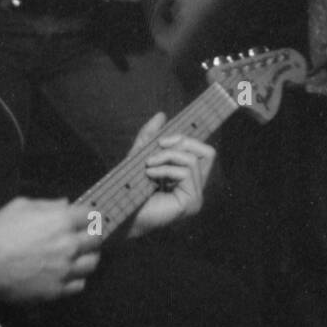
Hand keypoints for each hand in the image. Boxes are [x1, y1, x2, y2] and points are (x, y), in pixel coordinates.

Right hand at [0, 197, 99, 300]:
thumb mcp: (21, 206)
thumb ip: (47, 204)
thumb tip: (64, 203)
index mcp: (62, 221)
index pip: (91, 215)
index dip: (88, 216)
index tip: (86, 219)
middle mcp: (68, 244)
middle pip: (96, 239)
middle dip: (91, 236)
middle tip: (85, 237)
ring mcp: (64, 269)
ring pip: (92, 263)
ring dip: (88, 257)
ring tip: (80, 256)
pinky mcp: (57, 289)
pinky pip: (79, 284)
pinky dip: (77, 278)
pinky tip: (68, 274)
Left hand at [126, 112, 215, 236]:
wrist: (119, 212)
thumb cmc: (130, 189)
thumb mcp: (140, 155)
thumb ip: (150, 136)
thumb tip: (161, 115)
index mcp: (189, 178)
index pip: (204, 151)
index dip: (187, 139)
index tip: (162, 140)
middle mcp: (197, 188)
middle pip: (207, 151)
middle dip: (181, 143)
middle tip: (158, 147)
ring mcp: (196, 197)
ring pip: (193, 159)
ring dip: (168, 156)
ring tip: (149, 164)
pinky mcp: (191, 203)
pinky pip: (186, 173)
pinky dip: (166, 169)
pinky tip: (150, 175)